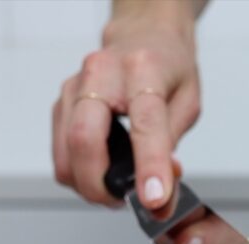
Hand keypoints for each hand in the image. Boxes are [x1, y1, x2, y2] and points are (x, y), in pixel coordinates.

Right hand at [52, 3, 199, 207]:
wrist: (143, 37)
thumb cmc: (167, 67)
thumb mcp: (188, 101)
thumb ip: (172, 144)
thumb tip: (161, 188)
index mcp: (143, 69)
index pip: (144, 124)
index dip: (149, 166)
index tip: (153, 199)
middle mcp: (101, 74)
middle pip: (85, 140)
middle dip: (101, 185)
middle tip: (122, 201)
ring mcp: (74, 88)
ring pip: (66, 151)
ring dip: (88, 185)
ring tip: (115, 190)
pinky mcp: (61, 104)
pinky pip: (60, 152)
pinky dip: (78, 173)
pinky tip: (100, 172)